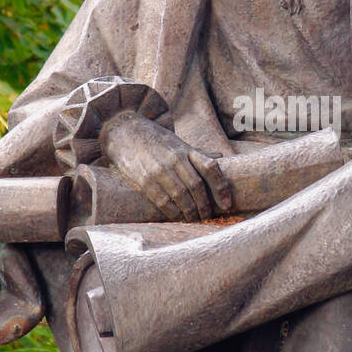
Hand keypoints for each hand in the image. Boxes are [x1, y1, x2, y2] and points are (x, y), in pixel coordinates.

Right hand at [101, 111, 231, 221]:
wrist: (124, 132)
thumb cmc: (155, 140)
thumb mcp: (178, 142)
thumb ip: (198, 153)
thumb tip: (220, 156)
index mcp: (186, 150)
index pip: (211, 168)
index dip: (221, 188)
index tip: (226, 204)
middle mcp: (175, 159)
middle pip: (196, 186)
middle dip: (205, 206)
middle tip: (208, 217)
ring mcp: (159, 169)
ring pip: (181, 196)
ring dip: (191, 212)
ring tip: (195, 219)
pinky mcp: (144, 180)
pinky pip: (163, 201)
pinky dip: (173, 212)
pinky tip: (178, 217)